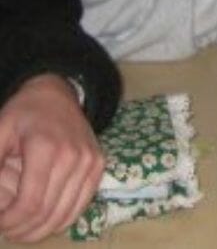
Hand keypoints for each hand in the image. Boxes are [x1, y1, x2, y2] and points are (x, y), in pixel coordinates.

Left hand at [0, 74, 104, 242]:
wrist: (57, 95)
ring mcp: (91, 162)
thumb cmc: (23, 114)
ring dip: (42, 229)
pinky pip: (82, 204)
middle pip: (48, 212)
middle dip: (24, 229)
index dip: (11, 221)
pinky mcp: (98, 166)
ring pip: (66, 214)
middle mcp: (74, 156)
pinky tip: (45, 219)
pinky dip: (62, 219)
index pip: (30, 203)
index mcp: (47, 148)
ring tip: (24, 228)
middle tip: (8, 229)